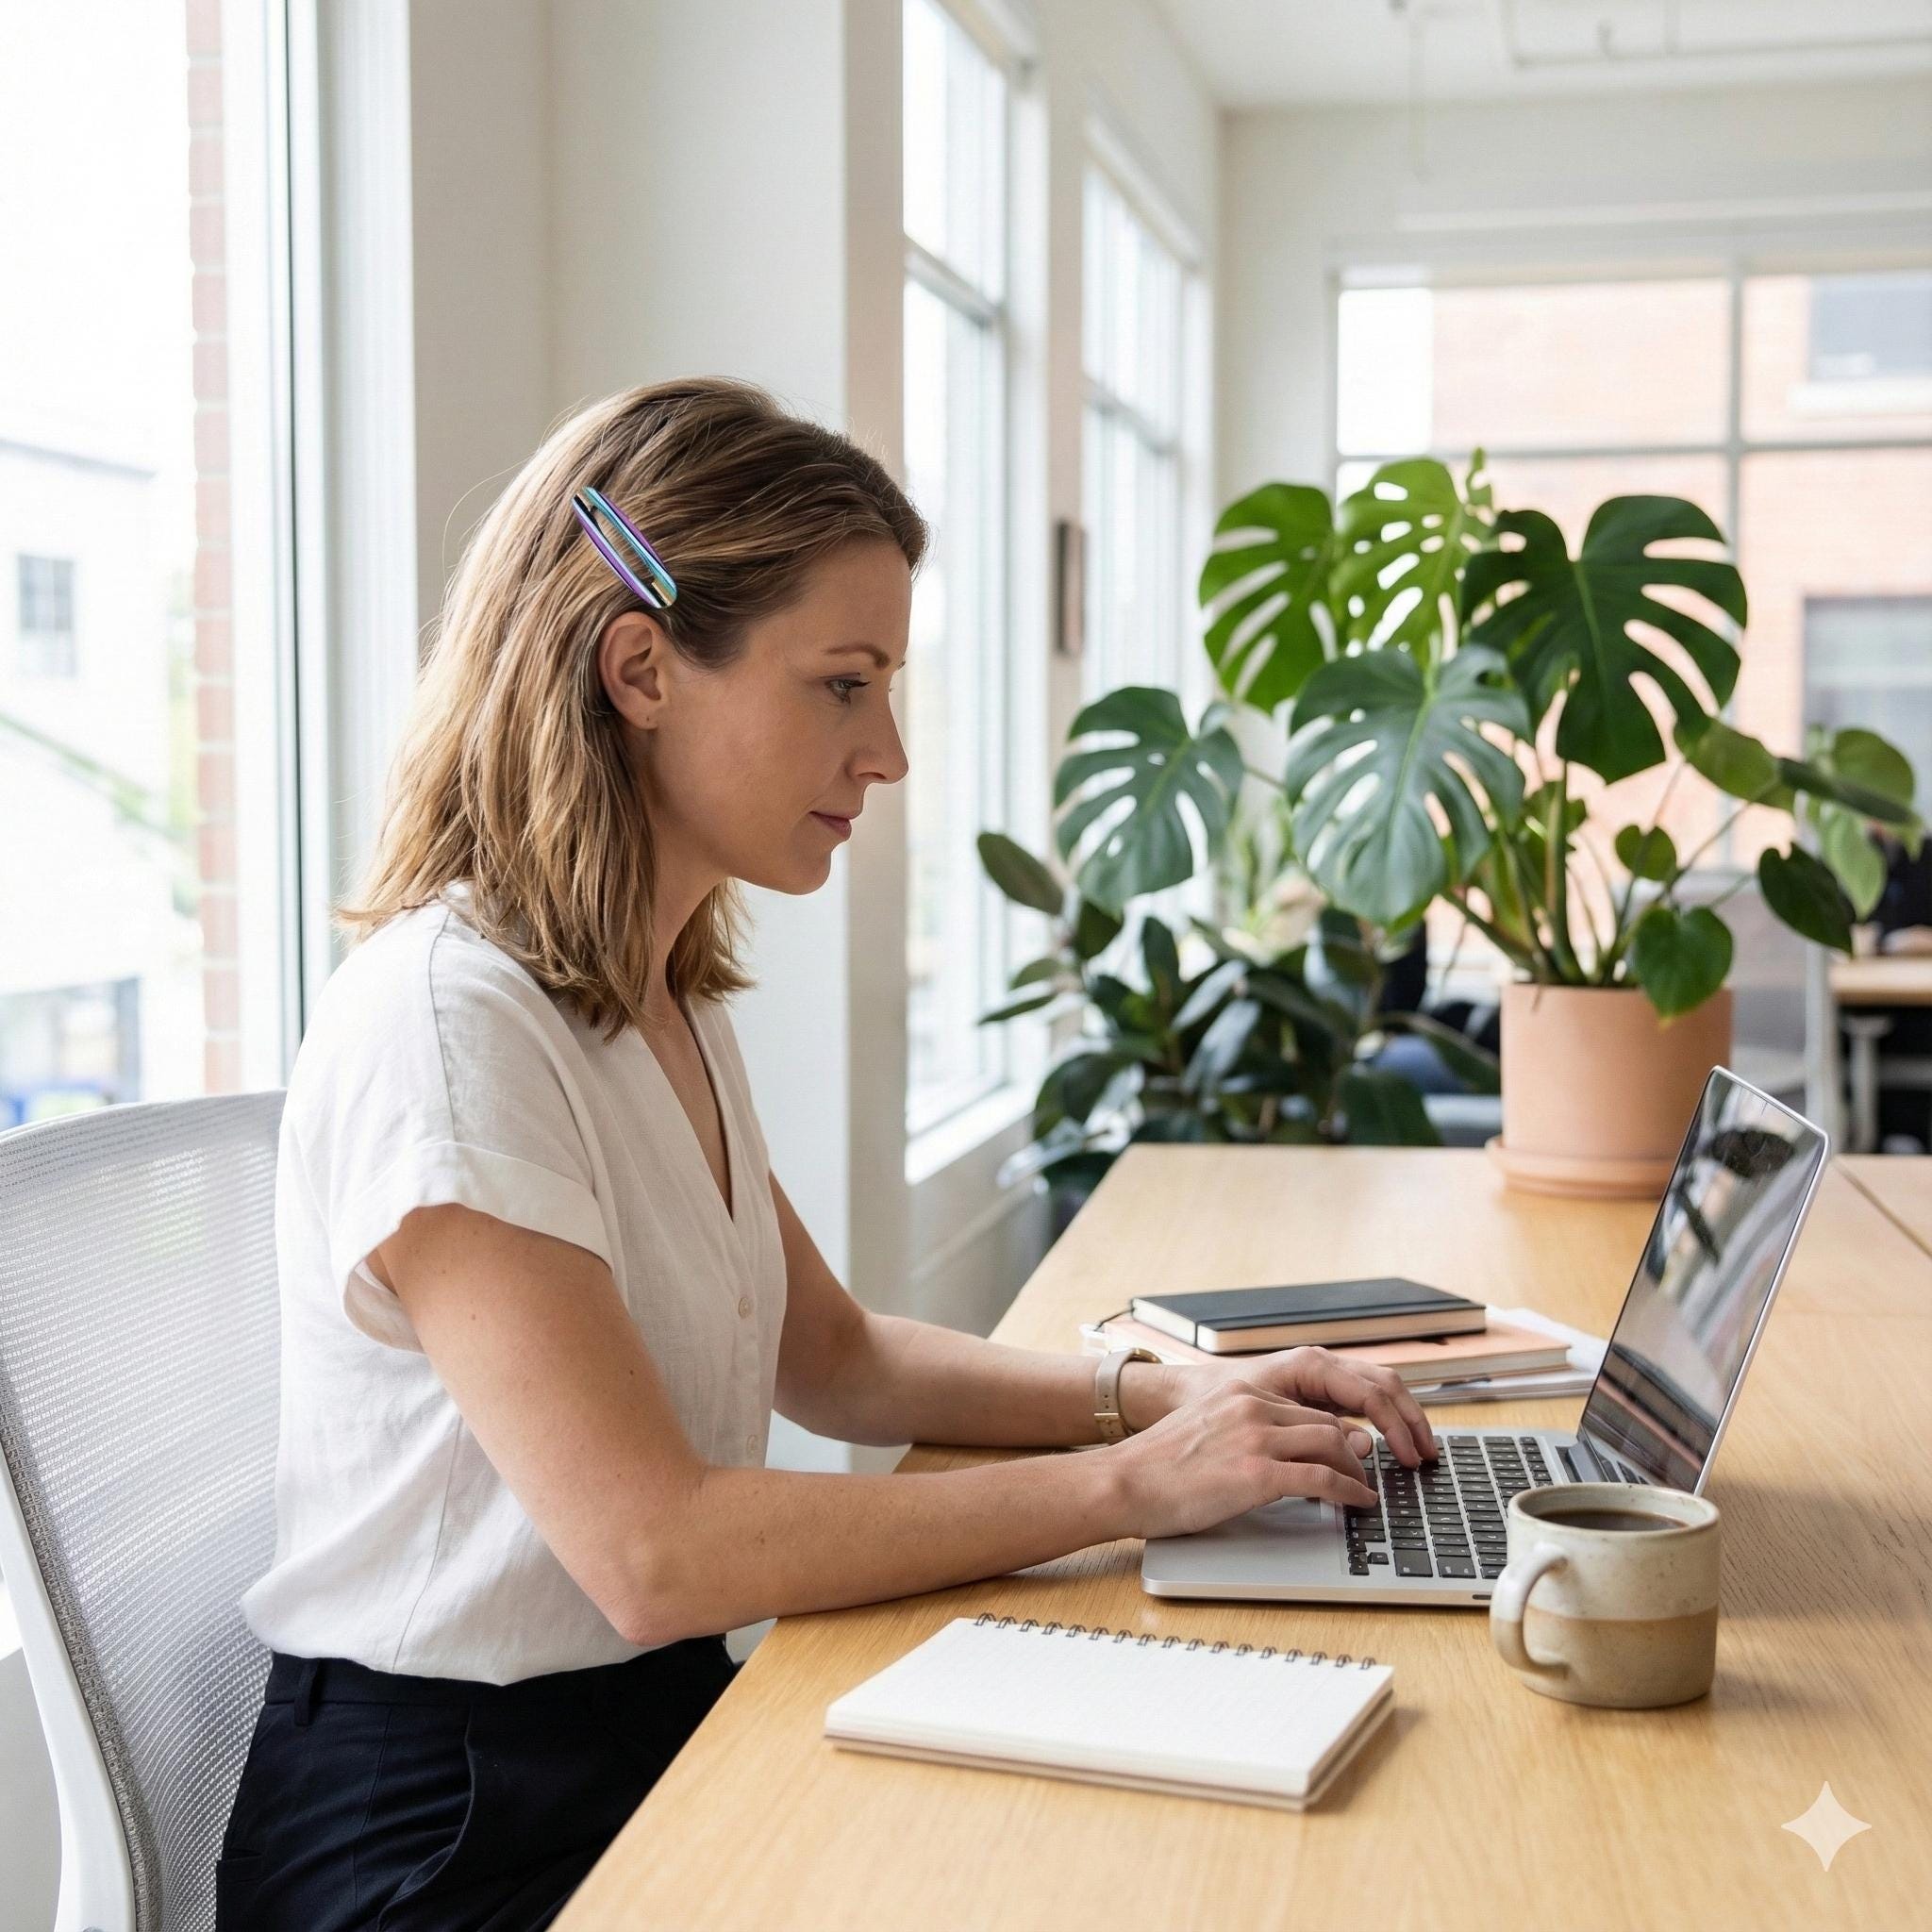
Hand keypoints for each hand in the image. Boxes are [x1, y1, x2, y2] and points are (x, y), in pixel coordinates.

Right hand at [1109, 1378, 1381, 1540]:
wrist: (1124, 1483)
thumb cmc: (1155, 1467)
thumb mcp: (1202, 1432)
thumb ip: (1239, 1432)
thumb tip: (1272, 1455)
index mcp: (1238, 1394)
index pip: (1303, 1409)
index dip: (1331, 1433)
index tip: (1343, 1451)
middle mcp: (1251, 1407)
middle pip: (1324, 1423)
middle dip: (1351, 1450)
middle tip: (1363, 1472)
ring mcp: (1256, 1438)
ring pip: (1331, 1445)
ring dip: (1355, 1471)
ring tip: (1364, 1490)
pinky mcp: (1257, 1473)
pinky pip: (1322, 1479)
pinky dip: (1349, 1492)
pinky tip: (1358, 1503)